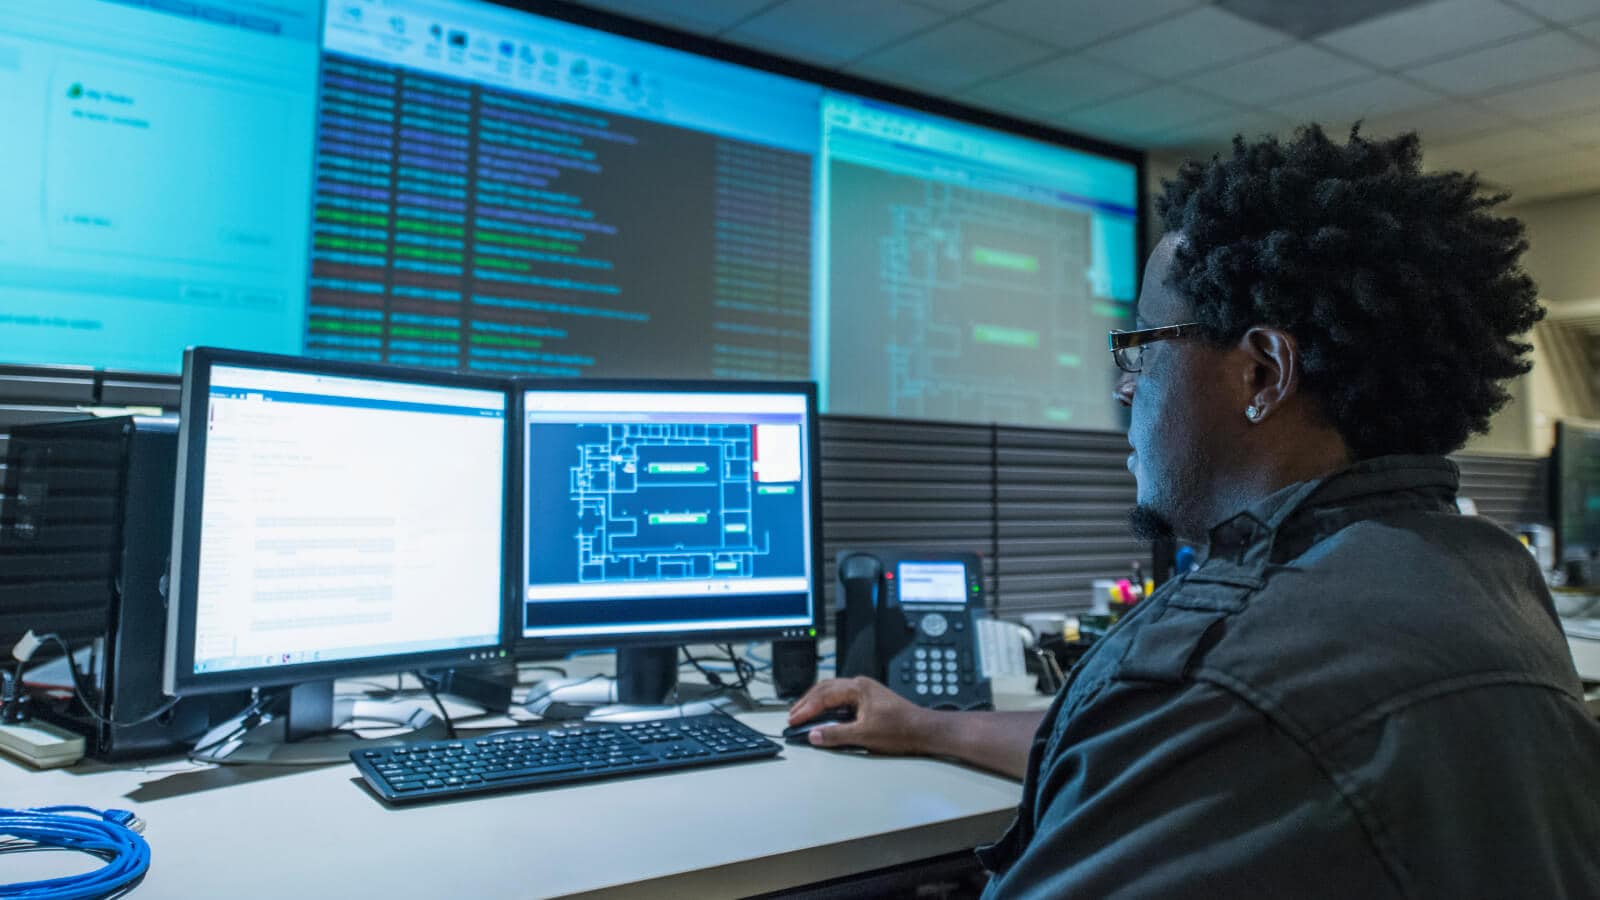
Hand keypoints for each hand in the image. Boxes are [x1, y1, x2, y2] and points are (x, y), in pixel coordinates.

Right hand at [787, 677, 933, 754]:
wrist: (924, 730)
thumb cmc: (901, 729)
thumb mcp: (864, 735)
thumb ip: (836, 735)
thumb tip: (814, 734)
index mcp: (858, 688)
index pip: (823, 695)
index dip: (806, 709)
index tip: (793, 719)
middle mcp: (860, 685)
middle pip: (825, 689)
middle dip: (807, 702)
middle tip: (792, 715)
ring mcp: (865, 691)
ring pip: (832, 692)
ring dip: (816, 703)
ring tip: (803, 714)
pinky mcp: (869, 700)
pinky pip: (841, 698)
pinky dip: (828, 706)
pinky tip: (824, 715)